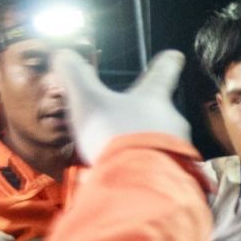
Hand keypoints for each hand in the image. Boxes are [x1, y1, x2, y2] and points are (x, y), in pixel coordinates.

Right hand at [54, 49, 190, 163]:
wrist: (139, 186)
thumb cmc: (115, 134)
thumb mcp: (87, 100)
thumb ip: (75, 75)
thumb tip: (63, 54)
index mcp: (155, 97)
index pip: (164, 71)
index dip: (167, 62)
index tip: (175, 55)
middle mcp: (172, 121)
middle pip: (159, 111)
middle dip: (141, 114)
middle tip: (121, 120)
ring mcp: (177, 149)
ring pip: (158, 141)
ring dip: (140, 144)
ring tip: (117, 153)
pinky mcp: (175, 176)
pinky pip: (158, 167)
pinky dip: (143, 168)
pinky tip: (126, 175)